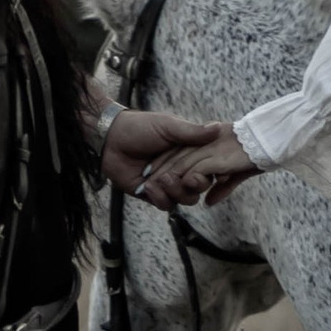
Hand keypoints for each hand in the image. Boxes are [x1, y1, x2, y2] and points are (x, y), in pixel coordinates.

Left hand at [141, 123, 258, 209]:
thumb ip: (193, 132)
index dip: (210, 174)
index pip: (208, 170)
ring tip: (161, 179)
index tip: (207, 172)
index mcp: (188, 154)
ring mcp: (166, 183)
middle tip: (184, 178)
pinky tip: (148, 186)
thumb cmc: (140, 127)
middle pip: (198, 189)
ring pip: (184, 200)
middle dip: (193, 186)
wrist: (111, 138)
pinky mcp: (152, 193)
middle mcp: (180, 170)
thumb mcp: (169, 126)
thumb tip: (218, 128)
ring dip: (175, 192)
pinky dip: (159, 197)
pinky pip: (164, 204)